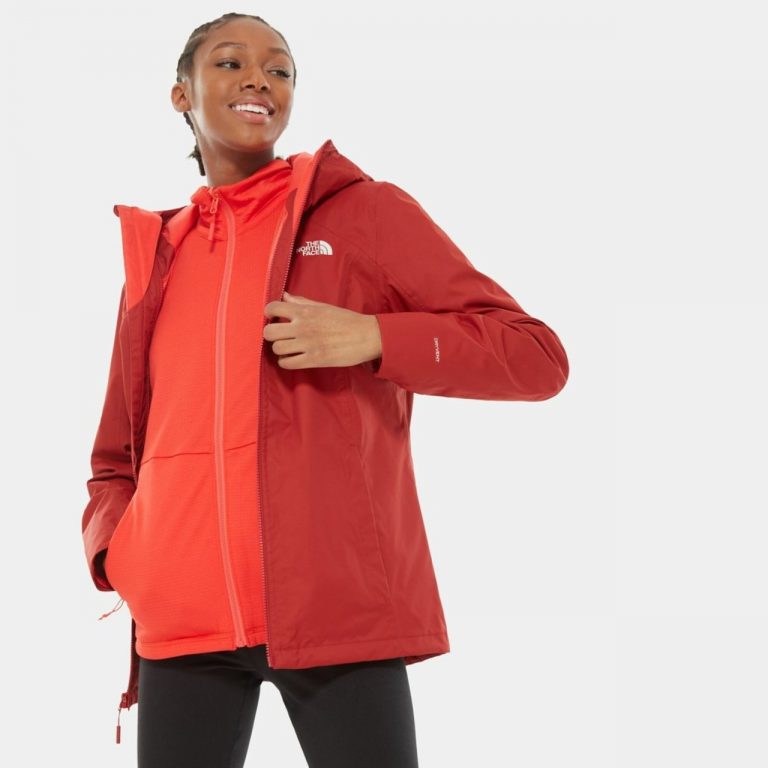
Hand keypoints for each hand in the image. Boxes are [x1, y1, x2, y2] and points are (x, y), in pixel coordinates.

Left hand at [263, 292, 381, 369]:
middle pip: (269, 332)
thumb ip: (302, 302)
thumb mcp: (324, 306)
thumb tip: (284, 295)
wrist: (367, 336)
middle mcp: (303, 327)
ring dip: (280, 349)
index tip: (274, 318)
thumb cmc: (347, 320)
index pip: (273, 308)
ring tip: (288, 348)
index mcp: (305, 311)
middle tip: (280, 335)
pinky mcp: (313, 359)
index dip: (269, 313)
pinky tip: (293, 358)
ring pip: (277, 349)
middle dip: (271, 334)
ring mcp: (307, 344)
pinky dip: (286, 362)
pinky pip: (287, 363)